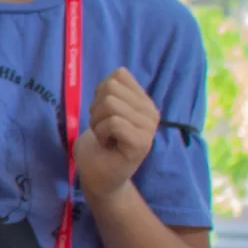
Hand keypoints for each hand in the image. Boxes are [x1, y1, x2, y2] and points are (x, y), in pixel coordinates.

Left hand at [77, 67, 160, 200]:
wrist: (99, 176)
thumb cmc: (99, 142)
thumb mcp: (103, 109)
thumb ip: (112, 90)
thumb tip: (119, 72)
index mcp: (144, 101)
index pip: (118, 75)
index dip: (100, 93)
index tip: (103, 114)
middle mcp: (151, 112)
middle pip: (111, 88)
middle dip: (96, 108)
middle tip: (102, 128)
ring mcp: (149, 127)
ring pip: (110, 104)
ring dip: (97, 122)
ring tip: (105, 137)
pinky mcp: (141, 142)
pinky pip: (113, 122)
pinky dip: (101, 133)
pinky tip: (108, 145)